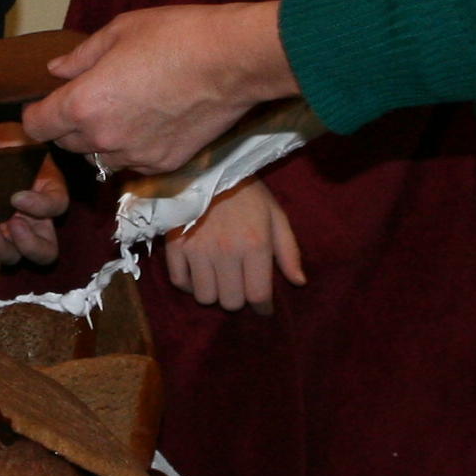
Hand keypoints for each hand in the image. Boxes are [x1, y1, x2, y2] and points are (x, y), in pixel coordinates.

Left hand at [0, 121, 68, 267]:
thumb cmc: (11, 139)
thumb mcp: (20, 138)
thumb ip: (19, 147)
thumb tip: (9, 155)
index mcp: (50, 193)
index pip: (57, 206)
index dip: (40, 207)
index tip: (17, 196)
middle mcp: (34, 217)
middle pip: (44, 251)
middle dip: (28, 245)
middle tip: (11, 223)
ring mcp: (8, 227)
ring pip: (12, 255)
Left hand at [20, 0, 296, 175]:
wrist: (232, 60)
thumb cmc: (176, 36)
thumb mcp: (119, 31)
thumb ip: (80, 57)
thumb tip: (56, 71)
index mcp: (82, 104)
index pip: (36, 126)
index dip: (37, 113)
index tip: (48, 102)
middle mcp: (103, 138)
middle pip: (65, 144)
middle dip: (69, 124)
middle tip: (91, 98)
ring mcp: (134, 156)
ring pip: (99, 156)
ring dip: (102, 139)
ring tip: (126, 109)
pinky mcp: (163, 165)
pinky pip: (133, 163)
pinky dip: (134, 148)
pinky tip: (152, 120)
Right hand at [164, 178, 305, 313]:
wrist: (207, 167)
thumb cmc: (247, 192)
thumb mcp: (275, 215)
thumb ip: (289, 250)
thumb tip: (299, 282)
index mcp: (255, 245)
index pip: (258, 295)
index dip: (262, 308)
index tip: (263, 308)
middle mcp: (226, 253)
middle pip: (231, 301)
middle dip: (239, 299)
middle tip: (240, 287)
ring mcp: (198, 251)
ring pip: (205, 297)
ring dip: (214, 293)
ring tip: (219, 281)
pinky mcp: (175, 246)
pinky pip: (179, 282)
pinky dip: (189, 285)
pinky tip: (198, 275)